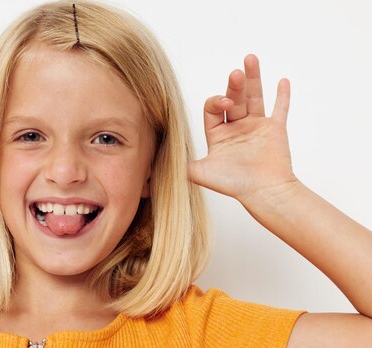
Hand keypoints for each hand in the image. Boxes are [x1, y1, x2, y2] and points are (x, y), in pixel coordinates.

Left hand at [188, 54, 298, 204]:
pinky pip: (280, 109)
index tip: (225, 104)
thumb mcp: (199, 173)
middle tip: (236, 73)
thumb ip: (182, 162)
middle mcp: (236, 128)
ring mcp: (257, 128)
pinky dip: (282, 96)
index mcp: (218, 134)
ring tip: (250, 58)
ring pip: (254, 97)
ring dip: (253, 78)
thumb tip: (159, 160)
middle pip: (234, 98)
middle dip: (234, 86)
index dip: (217, 101)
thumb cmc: (233, 184)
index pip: (213, 108)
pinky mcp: (275, 130)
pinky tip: (282, 81)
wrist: (262, 193)